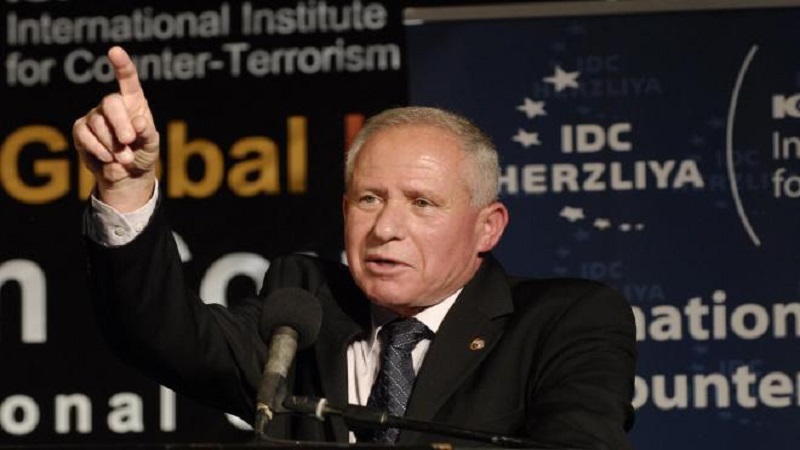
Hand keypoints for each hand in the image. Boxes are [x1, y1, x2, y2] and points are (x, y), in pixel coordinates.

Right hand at [73, 46, 159, 211]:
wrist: (127, 176)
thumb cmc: (142, 154)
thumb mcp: (151, 145)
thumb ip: (147, 133)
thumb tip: (139, 122)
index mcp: (134, 103)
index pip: (128, 80)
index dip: (122, 65)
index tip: (115, 51)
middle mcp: (113, 105)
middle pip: (111, 103)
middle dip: (120, 123)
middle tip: (128, 141)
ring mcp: (94, 116)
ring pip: (98, 123)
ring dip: (112, 144)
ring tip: (124, 157)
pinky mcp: (81, 130)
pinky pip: (84, 135)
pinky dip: (98, 149)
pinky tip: (108, 158)